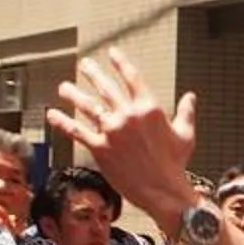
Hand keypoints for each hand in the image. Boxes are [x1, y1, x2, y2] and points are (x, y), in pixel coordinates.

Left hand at [48, 50, 203, 232]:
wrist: (163, 190)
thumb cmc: (175, 164)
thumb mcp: (186, 134)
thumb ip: (186, 112)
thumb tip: (191, 97)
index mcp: (150, 108)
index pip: (132, 79)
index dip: (121, 64)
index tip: (112, 54)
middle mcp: (129, 115)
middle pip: (107, 88)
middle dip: (94, 74)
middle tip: (85, 65)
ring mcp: (113, 131)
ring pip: (88, 107)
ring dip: (74, 94)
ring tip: (64, 87)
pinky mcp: (100, 148)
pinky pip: (77, 131)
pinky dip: (62, 122)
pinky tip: (52, 114)